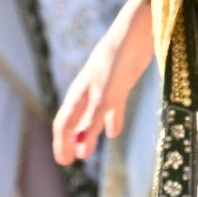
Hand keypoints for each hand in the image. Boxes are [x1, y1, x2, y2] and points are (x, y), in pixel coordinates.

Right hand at [52, 0, 151, 165]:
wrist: (136, 33)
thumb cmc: (117, 62)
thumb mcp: (105, 95)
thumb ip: (93, 119)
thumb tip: (78, 145)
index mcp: (79, 94)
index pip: (63, 123)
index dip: (61, 143)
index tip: (64, 163)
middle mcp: (88, 92)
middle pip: (74, 121)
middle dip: (71, 141)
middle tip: (70, 161)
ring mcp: (104, 88)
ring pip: (91, 116)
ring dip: (88, 134)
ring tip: (87, 151)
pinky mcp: (121, 84)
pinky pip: (111, 108)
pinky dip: (109, 121)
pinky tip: (114, 132)